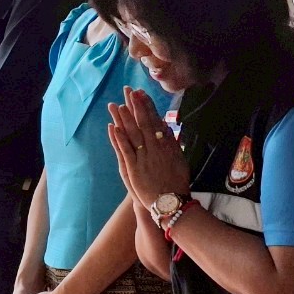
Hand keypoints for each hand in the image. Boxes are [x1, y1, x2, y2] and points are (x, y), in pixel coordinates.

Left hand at [109, 85, 190, 211]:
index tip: (141, 93)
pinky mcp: (134, 169)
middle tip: (129, 91)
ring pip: (133, 135)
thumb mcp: (180, 160)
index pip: (155, 121)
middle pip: (143, 123)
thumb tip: (168, 127)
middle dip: (135, 106)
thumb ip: (173, 143)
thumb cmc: (176, 182)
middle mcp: (154, 148)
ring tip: (118, 105)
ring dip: (125, 119)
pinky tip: (114, 128)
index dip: (147, 106)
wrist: (170, 202)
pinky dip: (120, 139)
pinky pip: (126, 151)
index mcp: (165, 145)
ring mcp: (143, 158)